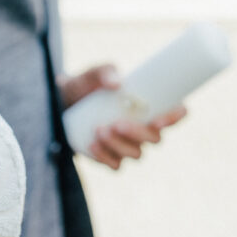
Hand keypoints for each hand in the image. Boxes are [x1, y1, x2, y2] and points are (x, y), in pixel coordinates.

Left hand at [57, 64, 186, 170]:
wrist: (61, 102)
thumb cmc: (86, 85)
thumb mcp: (93, 74)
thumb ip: (105, 72)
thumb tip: (117, 83)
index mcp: (147, 105)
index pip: (174, 113)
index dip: (174, 118)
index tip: (158, 119)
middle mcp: (143, 127)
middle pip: (156, 139)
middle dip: (139, 134)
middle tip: (117, 124)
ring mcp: (128, 144)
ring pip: (136, 154)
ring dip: (119, 144)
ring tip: (99, 129)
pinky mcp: (111, 156)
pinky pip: (116, 164)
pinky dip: (105, 156)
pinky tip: (92, 144)